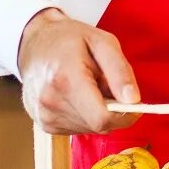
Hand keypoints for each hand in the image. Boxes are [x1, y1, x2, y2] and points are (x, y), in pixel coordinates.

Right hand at [18, 7, 142, 134]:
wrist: (34, 44)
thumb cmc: (69, 39)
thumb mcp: (102, 42)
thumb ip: (120, 71)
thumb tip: (134, 100)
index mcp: (66, 80)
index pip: (102, 118)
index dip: (125, 115)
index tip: (134, 103)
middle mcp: (51, 102)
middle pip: (99, 125)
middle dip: (112, 109)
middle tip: (106, 84)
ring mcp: (45, 116)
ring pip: (90, 128)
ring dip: (98, 112)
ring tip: (89, 87)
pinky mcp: (44, 124)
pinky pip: (78, 129)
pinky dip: (86, 116)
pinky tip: (78, 96)